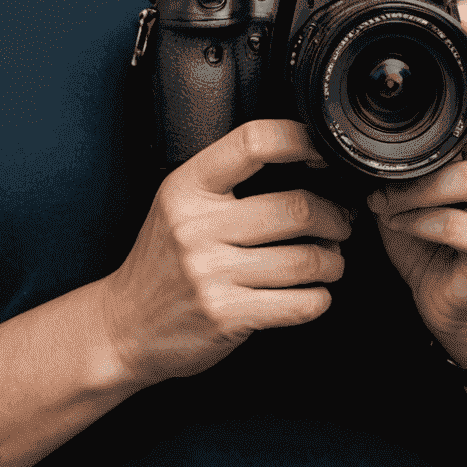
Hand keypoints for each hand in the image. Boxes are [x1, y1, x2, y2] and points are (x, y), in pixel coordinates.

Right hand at [98, 119, 353, 388]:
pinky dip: (319, 298)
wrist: (125, 325)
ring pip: (305, 260)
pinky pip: (298, 304)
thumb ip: (227, 182)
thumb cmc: (162, 260)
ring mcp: (211, 273)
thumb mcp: (179, 203)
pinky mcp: (226, 316)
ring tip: (331, 261)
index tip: (322, 154)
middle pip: (296, 208)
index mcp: (187, 187)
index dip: (299, 141)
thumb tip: (305, 164)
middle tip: (341, 223)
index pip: (253, 143)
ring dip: (332, 262)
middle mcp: (197, 226)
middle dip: (334, 217)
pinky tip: (314, 293)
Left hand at [367, 0, 466, 367]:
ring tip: (385, 195)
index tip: (460, 10)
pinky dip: (413, 219)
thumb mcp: (419, 162)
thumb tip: (346, 88)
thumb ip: (408, 125)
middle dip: (463, 111)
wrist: (458, 302)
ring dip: (413, 185)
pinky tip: (397, 222)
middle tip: (418, 129)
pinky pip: (454, 220)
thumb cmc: (433, 224)